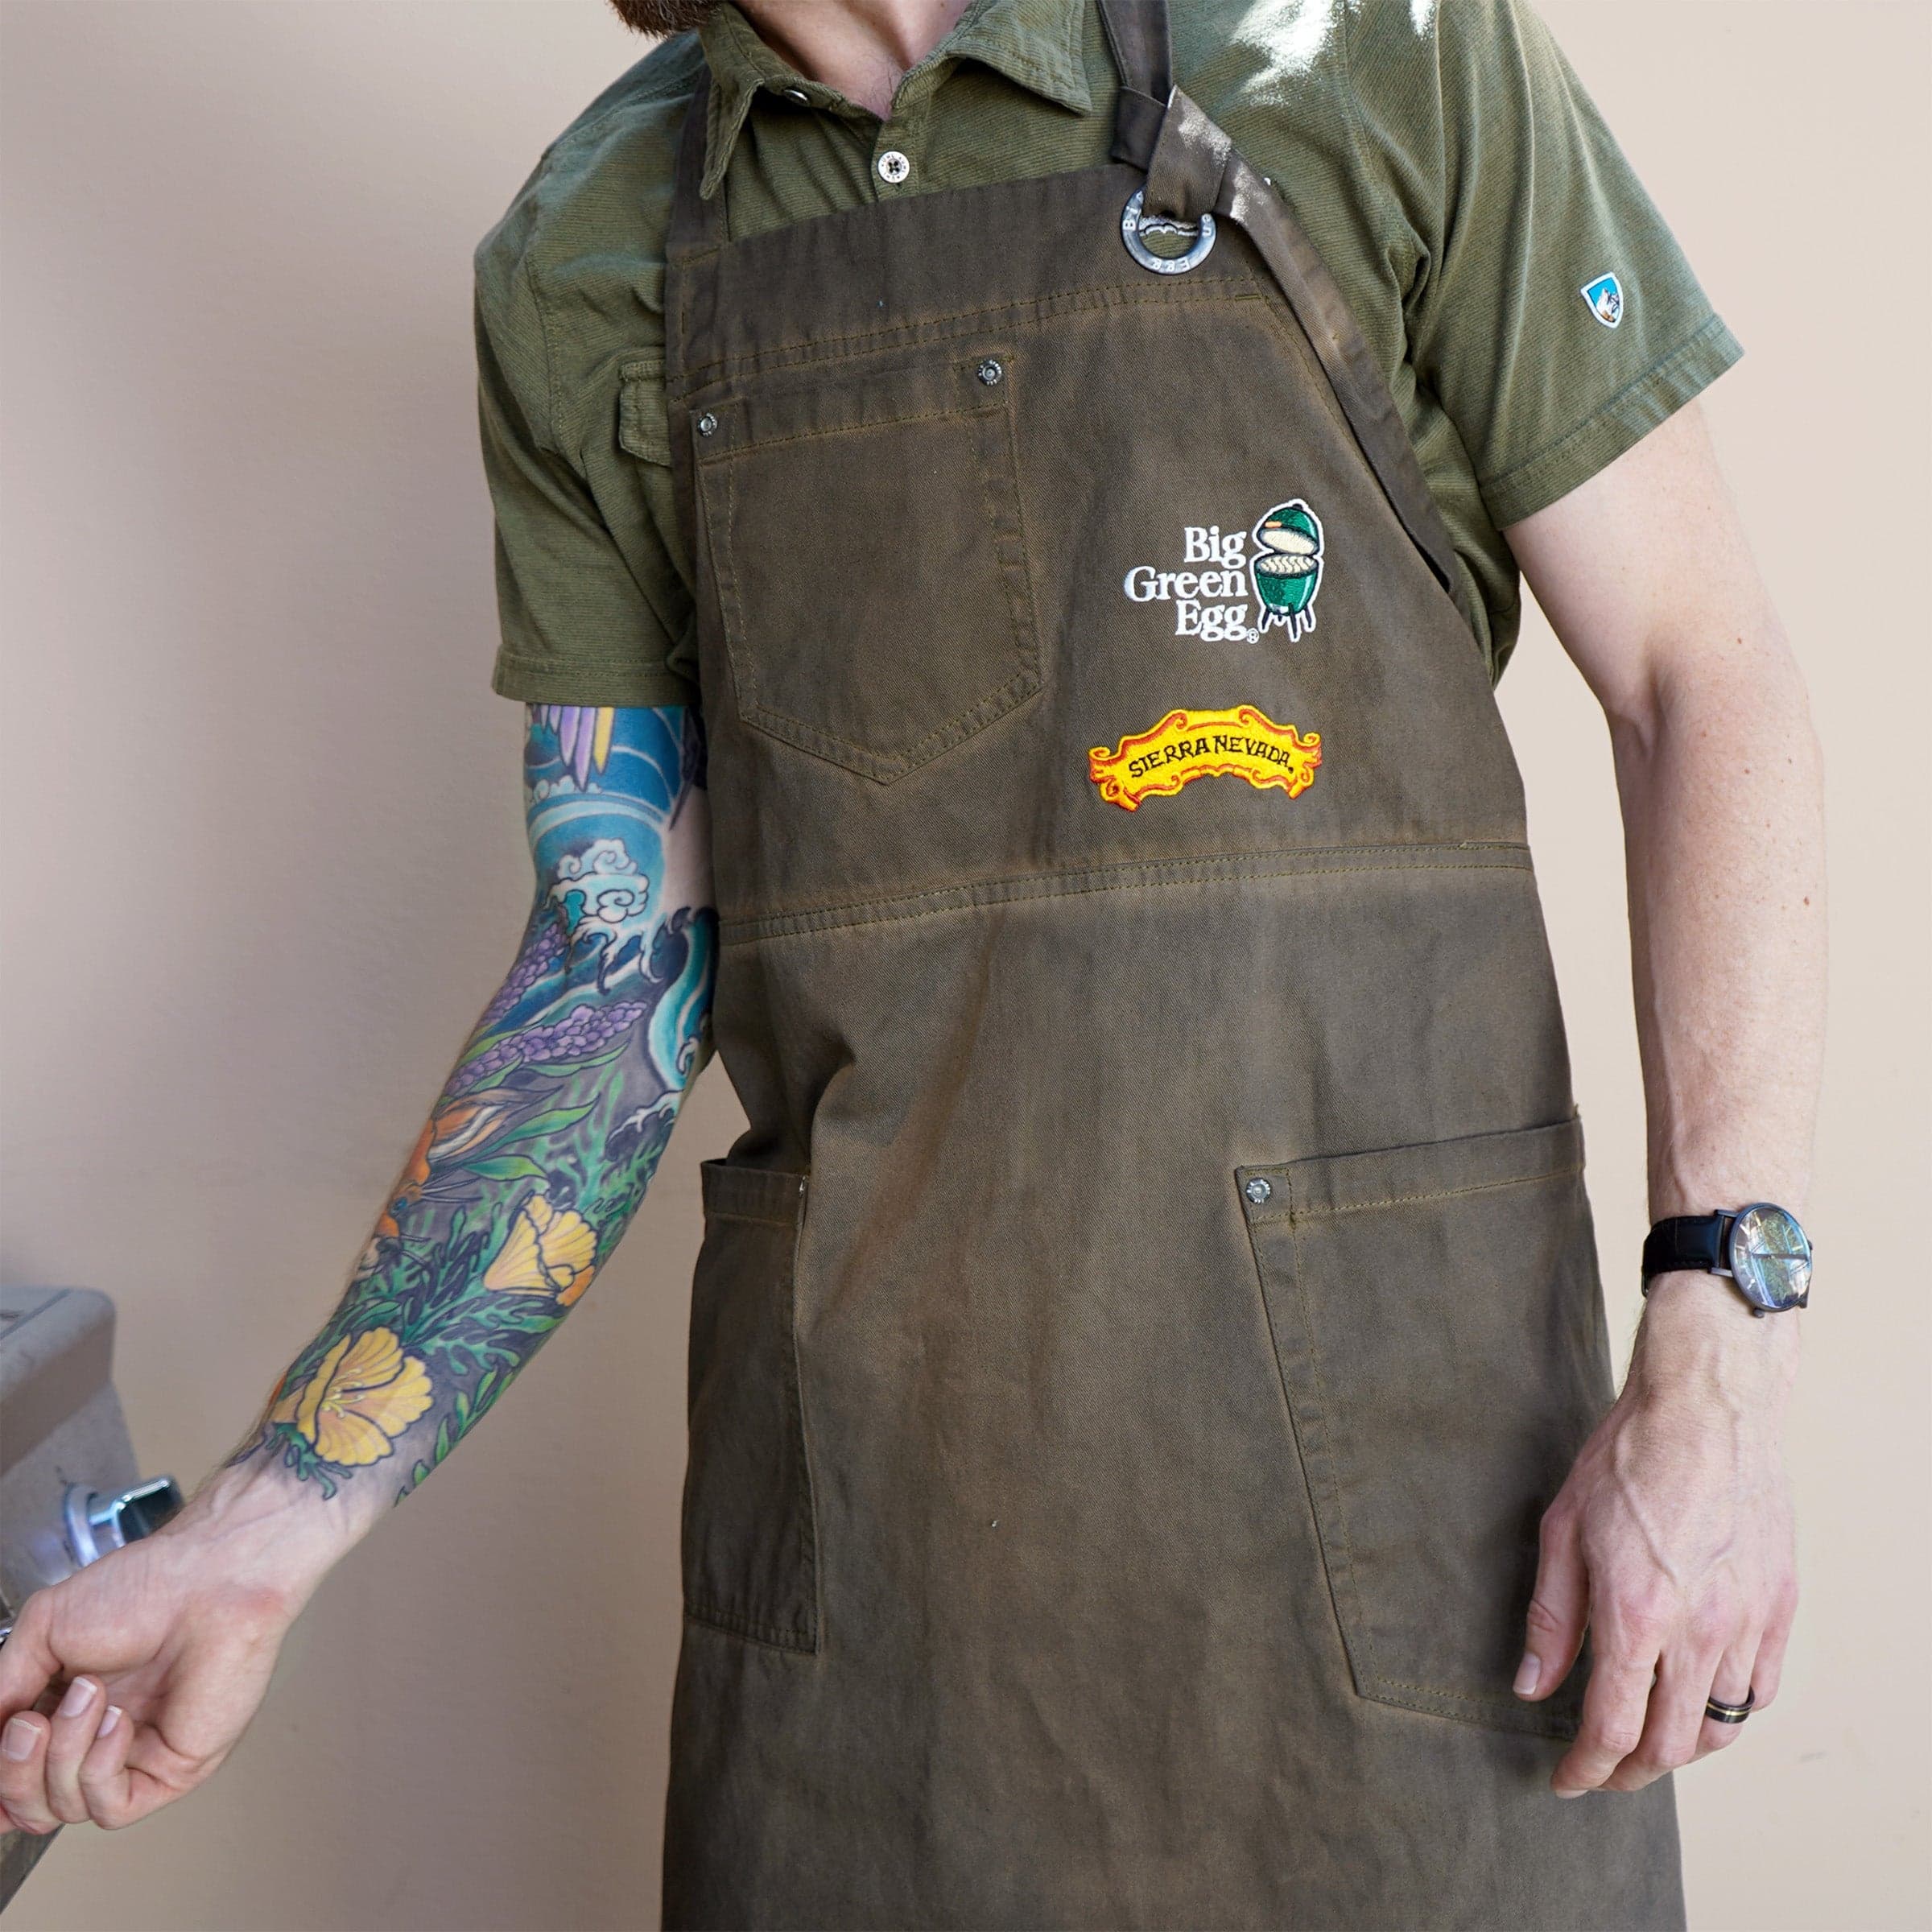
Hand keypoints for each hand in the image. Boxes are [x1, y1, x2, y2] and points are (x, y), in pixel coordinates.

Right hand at [0, 1465, 356, 1833]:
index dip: (0, 1778)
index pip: (15, 1776)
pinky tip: (116, 1722)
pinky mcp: (173, 1769)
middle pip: (29, 1805)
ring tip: (90, 1693)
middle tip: (29, 1721)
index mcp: (67, 1709)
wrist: (213, 1575)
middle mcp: (98, 1739)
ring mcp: (136, 1756)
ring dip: (62, 1753)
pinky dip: (99, 1770)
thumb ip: (3, 1687)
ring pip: (64, 1808)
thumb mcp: (46, 1629)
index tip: (0, 1742)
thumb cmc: (147, 1586)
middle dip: (15, 1769)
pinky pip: (112, 1808)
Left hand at [1513, 1274, 1800, 1795]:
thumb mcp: (1563, 1531)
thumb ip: (1551, 1619)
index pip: (1611, 1728)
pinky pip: (1761, 1688)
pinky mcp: (1779, 1605)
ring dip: (1681, 1748)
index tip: (1565, 1780)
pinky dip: (1729, 1710)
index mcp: (1636, 1615)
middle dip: (1629, 1772)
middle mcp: (1699, 1630)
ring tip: (1648, 1741)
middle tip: (1601, 1770)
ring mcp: (1747, 1621)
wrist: (1706, 1409)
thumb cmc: (1627, 1459)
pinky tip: (1700, 1700)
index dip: (1584, 1767)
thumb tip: (1532, 1688)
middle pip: (1670, 1744)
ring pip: (1721, 1725)